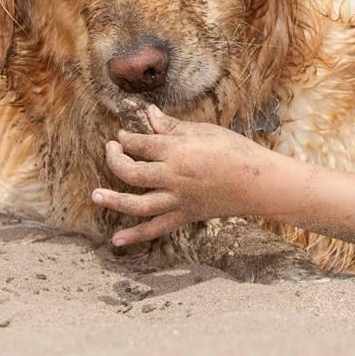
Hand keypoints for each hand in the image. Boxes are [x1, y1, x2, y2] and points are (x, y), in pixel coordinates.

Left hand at [91, 105, 277, 246]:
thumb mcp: (205, 131)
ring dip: (113, 200)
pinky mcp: (185, 215)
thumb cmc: (236, 151)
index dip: (127, 138)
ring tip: (95, 195)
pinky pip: (156, 228)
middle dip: (115, 160)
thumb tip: (150, 114)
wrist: (259, 183)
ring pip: (137, 204)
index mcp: (179, 151)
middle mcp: (174, 177)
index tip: (122, 136)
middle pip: (132, 172)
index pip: (141, 144)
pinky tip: (116, 241)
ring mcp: (178, 199)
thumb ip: (174, 126)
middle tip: (110, 150)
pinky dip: (135, 236)